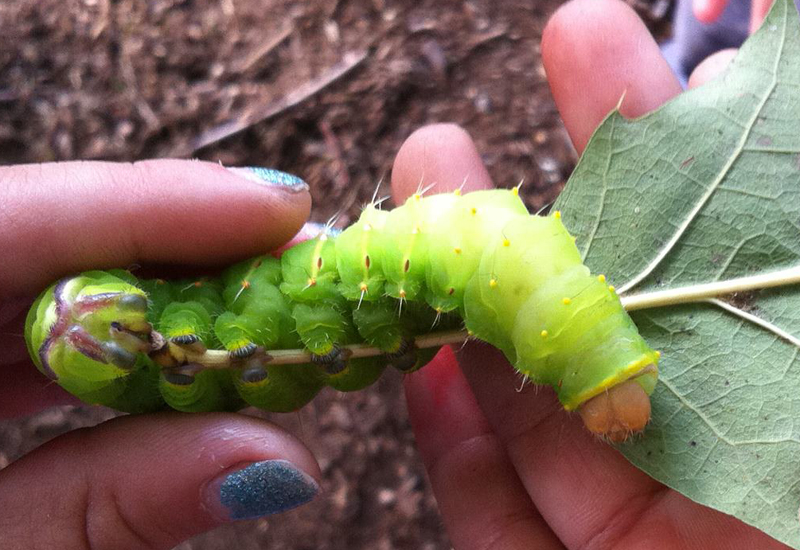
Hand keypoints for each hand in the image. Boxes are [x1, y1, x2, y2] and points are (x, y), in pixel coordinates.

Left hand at [0, 160, 321, 547]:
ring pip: (39, 273)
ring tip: (257, 305)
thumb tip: (282, 460)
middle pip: (40, 234)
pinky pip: (20, 319)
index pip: (10, 221)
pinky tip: (178, 351)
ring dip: (155, 290)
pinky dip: (108, 335)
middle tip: (296, 260)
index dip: (148, 203)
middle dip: (175, 244)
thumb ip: (110, 509)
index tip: (279, 207)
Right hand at [392, 0, 790, 547]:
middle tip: (450, 140)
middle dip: (526, 222)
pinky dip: (460, 455)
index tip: (587, 38)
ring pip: (540, 418)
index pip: (725, 248)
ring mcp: (653, 538)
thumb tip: (778, 76)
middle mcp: (731, 456)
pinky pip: (504, 530)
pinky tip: (422, 375)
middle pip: (610, 327)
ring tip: (404, 235)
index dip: (653, 137)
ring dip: (465, 322)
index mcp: (798, 400)